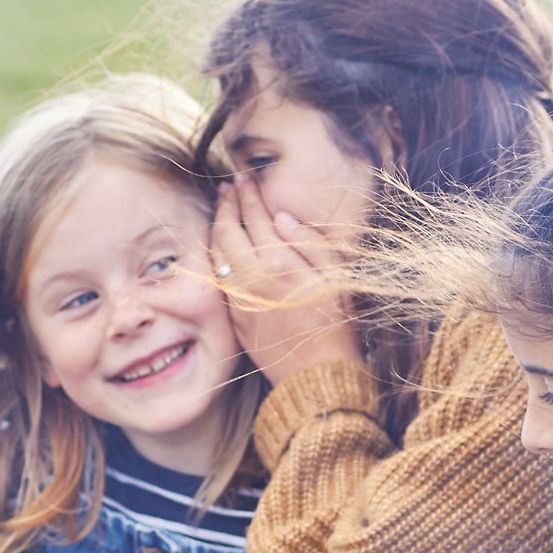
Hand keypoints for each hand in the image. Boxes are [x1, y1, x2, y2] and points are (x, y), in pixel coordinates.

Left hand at [210, 173, 361, 382]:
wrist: (316, 374)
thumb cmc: (335, 323)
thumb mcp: (336, 276)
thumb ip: (310, 241)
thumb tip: (282, 217)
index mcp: (278, 264)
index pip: (254, 217)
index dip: (247, 194)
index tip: (243, 178)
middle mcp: (251, 278)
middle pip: (227, 230)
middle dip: (226, 204)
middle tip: (227, 187)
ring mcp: (238, 298)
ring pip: (216, 253)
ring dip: (216, 226)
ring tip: (220, 208)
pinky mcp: (234, 316)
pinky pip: (217, 277)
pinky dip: (215, 254)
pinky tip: (221, 246)